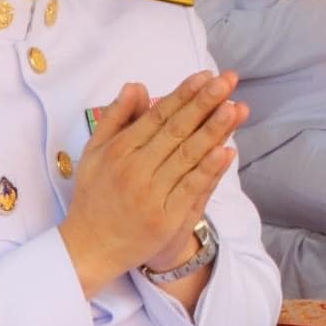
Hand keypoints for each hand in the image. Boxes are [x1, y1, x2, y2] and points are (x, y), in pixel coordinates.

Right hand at [60, 72, 247, 297]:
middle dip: (204, 103)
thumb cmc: (95, 195)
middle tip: (227, 81)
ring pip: (187, 157)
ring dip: (213, 131)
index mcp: (118, 150)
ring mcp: (150, 194)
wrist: (89, 248)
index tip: (205, 77)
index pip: (157, 116)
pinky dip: (209, 170)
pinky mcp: (165, 218)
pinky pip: (191, 189)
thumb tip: (136, 85)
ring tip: (235, 109)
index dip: (183, 95)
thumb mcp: (94, 152)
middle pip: (176, 130)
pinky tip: (227, 151)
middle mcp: (134, 169)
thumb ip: (116, 117)